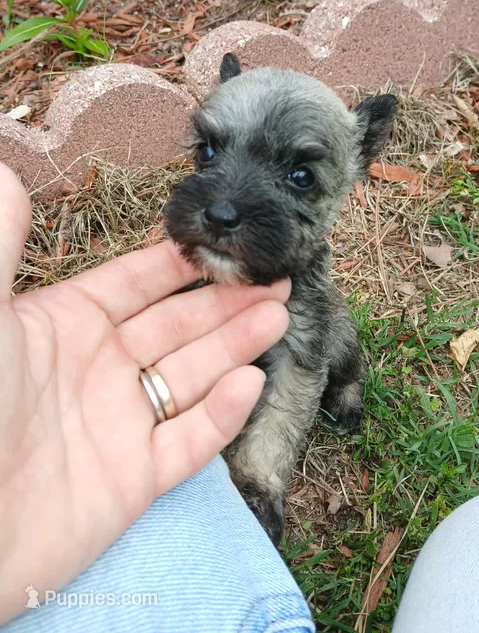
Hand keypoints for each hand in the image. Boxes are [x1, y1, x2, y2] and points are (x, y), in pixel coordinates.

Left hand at [0, 164, 289, 622]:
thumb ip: (1, 247)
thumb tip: (4, 170)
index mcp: (67, 326)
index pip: (137, 283)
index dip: (180, 263)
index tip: (224, 242)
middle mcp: (100, 370)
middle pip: (178, 326)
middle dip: (227, 300)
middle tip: (277, 276)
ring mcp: (120, 425)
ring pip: (192, 376)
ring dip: (236, 344)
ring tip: (278, 311)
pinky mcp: (133, 481)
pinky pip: (188, 442)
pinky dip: (222, 416)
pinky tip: (250, 382)